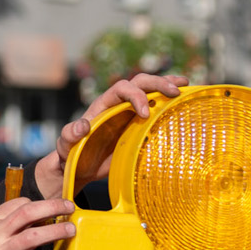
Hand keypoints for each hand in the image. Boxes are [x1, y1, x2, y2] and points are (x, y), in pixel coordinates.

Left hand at [30, 73, 187, 199]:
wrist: (79, 166)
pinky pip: (155, 108)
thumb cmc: (71, 155)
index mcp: (102, 105)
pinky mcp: (138, 125)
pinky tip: (183, 100)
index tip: (146, 114)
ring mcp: (129, 113)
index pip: (122, 89)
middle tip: (175, 92)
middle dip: (157, 83)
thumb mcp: (65, 146)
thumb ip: (69, 135)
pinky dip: (168, 102)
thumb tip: (82, 125)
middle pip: (139, 82)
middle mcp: (117, 104)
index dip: (136, 96)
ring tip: (185, 85)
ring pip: (149, 90)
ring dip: (166, 85)